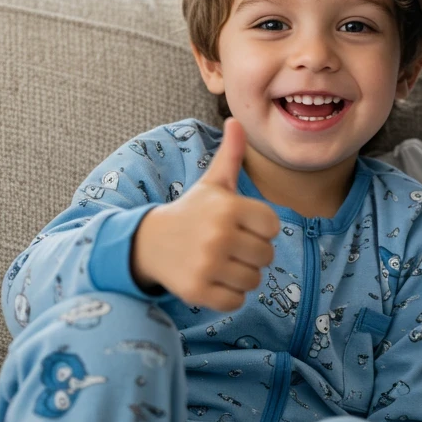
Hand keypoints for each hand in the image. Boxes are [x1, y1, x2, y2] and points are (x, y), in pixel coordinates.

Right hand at [131, 118, 278, 309]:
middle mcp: (219, 235)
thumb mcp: (212, 182)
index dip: (260, 228)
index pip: (272, 226)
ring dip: (242, 275)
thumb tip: (237, 120)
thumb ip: (230, 154)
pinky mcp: (197, 291)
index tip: (240, 225)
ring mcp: (207, 264)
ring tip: (221, 261)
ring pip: (254, 280)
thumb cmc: (192, 211)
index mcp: (228, 207)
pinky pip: (236, 301)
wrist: (149, 242)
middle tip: (229, 246)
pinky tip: (213, 279)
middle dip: (253, 253)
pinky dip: (229, 295)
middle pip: (267, 255)